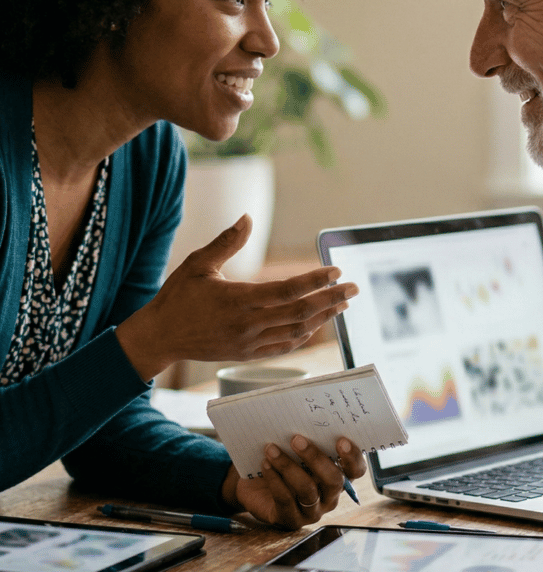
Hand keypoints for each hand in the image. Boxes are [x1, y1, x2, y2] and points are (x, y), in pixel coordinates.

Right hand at [116, 214, 358, 380]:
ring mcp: (249, 342)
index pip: (288, 290)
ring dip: (324, 318)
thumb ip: (226, 242)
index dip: (315, 280)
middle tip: (354, 287)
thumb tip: (248, 218)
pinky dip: (305, 336)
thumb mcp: (198, 263)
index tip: (335, 270)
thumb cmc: (177, 296)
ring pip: (297, 332)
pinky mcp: (247, 354)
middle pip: (300, 312)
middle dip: (331, 298)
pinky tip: (318, 325)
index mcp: (238, 299)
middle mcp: (248, 324)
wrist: (160, 336)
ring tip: (343, 304)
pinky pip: (284, 347)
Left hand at [222, 436, 366, 528]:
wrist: (255, 485)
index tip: (341, 440)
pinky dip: (274, 480)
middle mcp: (329, 495)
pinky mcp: (290, 519)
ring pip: (307, 490)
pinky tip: (265, 465)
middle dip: (315, 458)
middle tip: (296, 438)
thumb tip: (304, 413)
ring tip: (271, 449)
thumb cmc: (283, 459)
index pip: (356, 470)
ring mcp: (311, 510)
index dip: (352, 457)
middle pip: (333, 480)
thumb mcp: (297, 448)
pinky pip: (285, 500)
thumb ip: (307, 436)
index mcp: (338, 475)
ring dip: (288, 467)